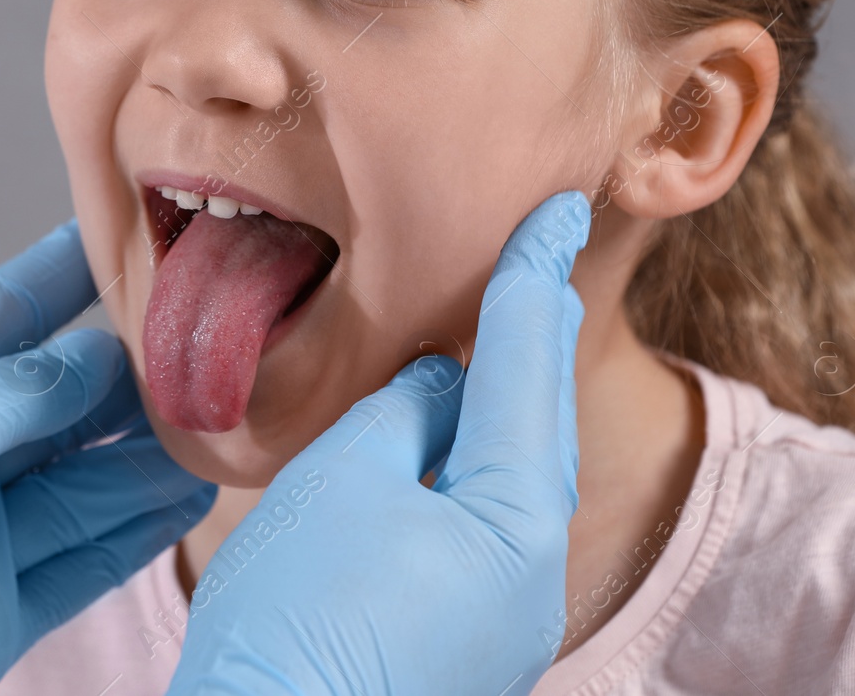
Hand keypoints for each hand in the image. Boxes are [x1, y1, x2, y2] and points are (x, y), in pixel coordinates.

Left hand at [0, 220, 214, 694]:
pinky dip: (140, 531)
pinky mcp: (0, 607)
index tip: (121, 237)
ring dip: (149, 458)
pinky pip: (86, 557)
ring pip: (85, 482)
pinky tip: (188, 500)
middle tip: (201, 349)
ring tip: (221, 427)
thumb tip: (98, 354)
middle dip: (126, 378)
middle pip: (58, 405)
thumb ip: (16, 394)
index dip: (61, 275)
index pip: (3, 317)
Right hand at [165, 191, 590, 695]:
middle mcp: (531, 574)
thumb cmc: (295, 615)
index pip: (528, 367)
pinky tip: (443, 438)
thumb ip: (407, 412)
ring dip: (504, 400)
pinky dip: (471, 462)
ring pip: (513, 477)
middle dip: (536, 338)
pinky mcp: (464, 641)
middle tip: (540, 257)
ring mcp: (503, 618)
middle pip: (538, 425)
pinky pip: (483, 523)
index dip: (536, 278)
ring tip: (492, 333)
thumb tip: (442, 385)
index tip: (559, 213)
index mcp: (514, 520)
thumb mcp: (346, 475)